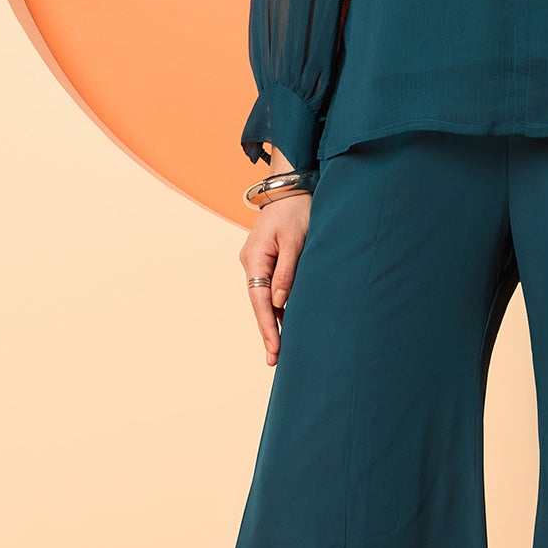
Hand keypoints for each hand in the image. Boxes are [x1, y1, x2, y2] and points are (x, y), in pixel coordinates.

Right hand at [239, 151, 311, 366]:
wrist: (292, 188)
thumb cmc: (297, 212)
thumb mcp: (296, 241)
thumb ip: (287, 272)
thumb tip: (279, 303)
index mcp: (254, 258)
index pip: (260, 301)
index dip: (268, 327)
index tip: (274, 350)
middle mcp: (251, 262)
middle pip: (259, 304)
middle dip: (268, 331)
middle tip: (275, 360)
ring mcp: (257, 261)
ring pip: (264, 298)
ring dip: (273, 321)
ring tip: (282, 348)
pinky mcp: (267, 259)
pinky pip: (270, 288)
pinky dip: (278, 306)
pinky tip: (286, 322)